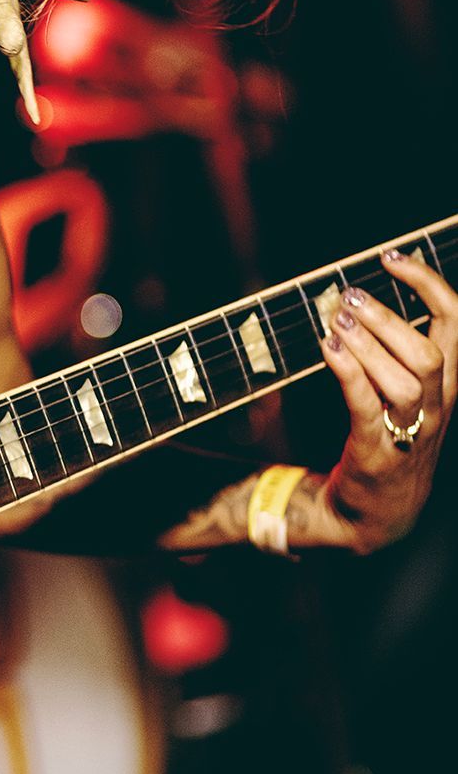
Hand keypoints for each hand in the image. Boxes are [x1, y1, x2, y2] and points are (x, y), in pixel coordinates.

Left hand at [317, 252, 457, 552]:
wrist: (380, 514)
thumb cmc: (392, 440)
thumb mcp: (412, 393)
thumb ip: (400, 351)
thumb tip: (366, 301)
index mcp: (449, 384)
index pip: (457, 323)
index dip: (429, 284)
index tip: (393, 259)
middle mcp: (437, 406)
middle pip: (429, 352)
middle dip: (389, 317)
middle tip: (350, 295)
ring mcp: (410, 432)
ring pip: (403, 380)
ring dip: (367, 345)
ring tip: (336, 322)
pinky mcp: (377, 452)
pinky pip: (366, 406)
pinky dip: (348, 372)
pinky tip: (328, 348)